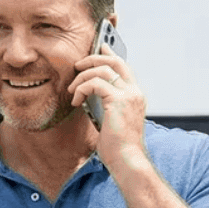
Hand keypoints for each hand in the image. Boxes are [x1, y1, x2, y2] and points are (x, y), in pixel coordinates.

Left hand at [71, 44, 146, 170]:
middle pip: (115, 62)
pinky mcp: (118, 100)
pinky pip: (95, 83)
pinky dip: (81, 88)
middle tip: (78, 64)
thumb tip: (90, 93)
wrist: (127, 160)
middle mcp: (135, 92)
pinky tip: (76, 100)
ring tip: (72, 89)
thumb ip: (106, 104)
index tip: (100, 47)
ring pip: (102, 70)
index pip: (124, 67)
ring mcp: (129, 95)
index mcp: (135, 96)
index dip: (111, 55)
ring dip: (82, 77)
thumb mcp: (112, 120)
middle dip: (94, 58)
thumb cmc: (117, 147)